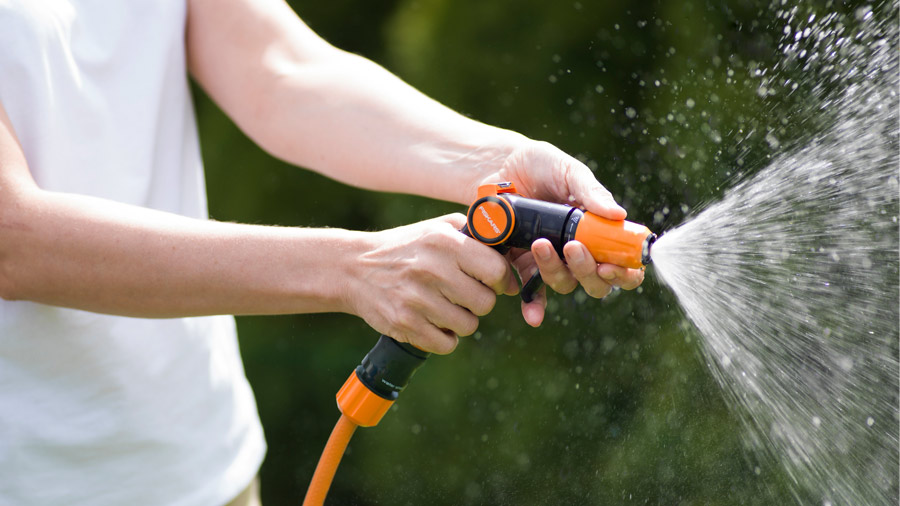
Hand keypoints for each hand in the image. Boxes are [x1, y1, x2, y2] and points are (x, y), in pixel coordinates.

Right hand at [345, 214, 516, 353]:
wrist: (354, 268)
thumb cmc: (407, 248)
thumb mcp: (438, 228)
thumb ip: (476, 236)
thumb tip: (511, 266)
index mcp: (445, 242)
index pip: (495, 270)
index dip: (500, 280)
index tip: (492, 282)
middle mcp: (432, 269)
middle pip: (485, 303)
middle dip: (479, 302)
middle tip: (463, 295)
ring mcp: (417, 298)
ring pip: (468, 325)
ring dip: (461, 320)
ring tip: (445, 306)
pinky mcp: (404, 323)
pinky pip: (446, 344)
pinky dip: (444, 338)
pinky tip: (433, 322)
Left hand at [477, 139, 644, 325]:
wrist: (496, 165)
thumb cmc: (540, 165)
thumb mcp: (568, 171)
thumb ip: (591, 192)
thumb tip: (619, 215)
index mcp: (597, 230)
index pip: (624, 262)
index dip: (625, 273)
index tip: (612, 266)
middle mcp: (578, 250)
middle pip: (596, 281)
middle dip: (588, 271)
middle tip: (573, 249)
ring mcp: (551, 260)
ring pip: (564, 283)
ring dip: (555, 270)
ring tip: (538, 243)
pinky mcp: (522, 264)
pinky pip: (531, 292)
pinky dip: (533, 305)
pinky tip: (532, 316)